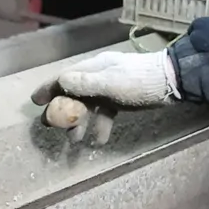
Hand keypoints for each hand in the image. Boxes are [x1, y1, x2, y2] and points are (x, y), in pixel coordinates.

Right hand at [30, 50, 178, 144]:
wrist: (173, 81)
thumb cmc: (140, 81)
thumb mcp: (111, 84)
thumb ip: (86, 84)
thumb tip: (60, 82)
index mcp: (94, 68)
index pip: (65, 77)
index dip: (49, 88)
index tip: (35, 102)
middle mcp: (99, 75)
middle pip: (74, 92)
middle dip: (62, 110)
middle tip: (51, 126)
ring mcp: (111, 87)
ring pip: (89, 105)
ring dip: (80, 122)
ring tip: (74, 141)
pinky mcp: (123, 98)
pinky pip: (105, 112)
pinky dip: (100, 126)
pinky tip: (98, 140)